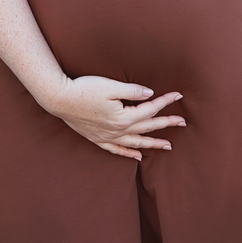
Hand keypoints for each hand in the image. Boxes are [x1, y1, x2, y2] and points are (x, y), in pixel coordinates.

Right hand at [44, 75, 185, 160]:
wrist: (59, 99)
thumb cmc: (84, 89)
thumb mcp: (111, 86)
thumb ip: (133, 91)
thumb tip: (150, 94)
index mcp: (123, 117)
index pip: (150, 109)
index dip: (165, 102)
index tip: (178, 96)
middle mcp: (118, 131)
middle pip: (147, 128)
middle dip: (166, 124)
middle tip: (182, 122)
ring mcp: (107, 137)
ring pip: (135, 143)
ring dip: (153, 144)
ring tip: (168, 146)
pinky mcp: (97, 139)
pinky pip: (117, 150)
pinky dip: (129, 153)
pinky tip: (139, 156)